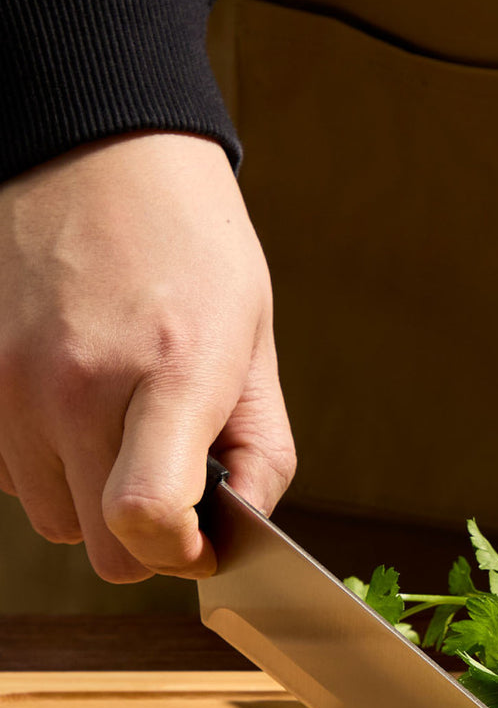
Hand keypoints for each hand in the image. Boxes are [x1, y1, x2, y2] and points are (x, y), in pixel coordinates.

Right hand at [0, 131, 294, 581]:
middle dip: (144, 538)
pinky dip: (46, 465)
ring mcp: (11, 381)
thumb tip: (243, 528)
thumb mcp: (255, 345)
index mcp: (169, 371)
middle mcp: (76, 383)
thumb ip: (262, 451)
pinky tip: (77, 410)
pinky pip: (10, 474)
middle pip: (99, 543)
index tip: (200, 542)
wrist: (96, 152)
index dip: (178, 555)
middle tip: (173, 491)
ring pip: (51, 517)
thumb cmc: (191, 250)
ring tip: (123, 431)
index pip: (144, 516)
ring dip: (91, 499)